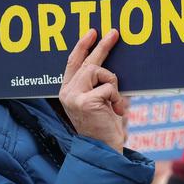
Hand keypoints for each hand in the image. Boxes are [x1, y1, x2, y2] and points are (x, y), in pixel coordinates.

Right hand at [59, 28, 125, 152]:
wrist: (103, 150)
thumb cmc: (103, 126)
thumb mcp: (97, 101)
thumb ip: (96, 84)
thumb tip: (106, 60)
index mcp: (67, 91)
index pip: (72, 62)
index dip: (82, 46)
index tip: (92, 32)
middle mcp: (67, 93)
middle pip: (86, 62)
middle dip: (102, 46)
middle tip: (114, 33)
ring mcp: (74, 97)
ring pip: (98, 71)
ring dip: (113, 84)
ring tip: (115, 102)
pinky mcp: (85, 102)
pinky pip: (108, 87)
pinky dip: (117, 98)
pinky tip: (116, 111)